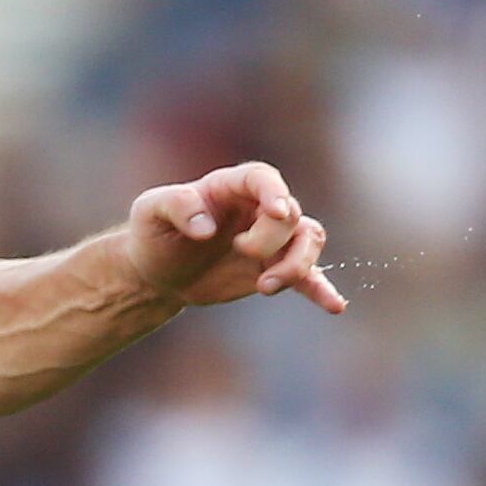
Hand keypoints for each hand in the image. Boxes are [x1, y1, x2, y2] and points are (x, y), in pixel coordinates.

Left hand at [129, 162, 341, 315]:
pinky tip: (335, 306)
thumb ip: (176, 207)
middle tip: (240, 252)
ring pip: (308, 240)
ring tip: (265, 287)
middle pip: (289, 216)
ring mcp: (272, 239)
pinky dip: (321, 290)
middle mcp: (258, 208)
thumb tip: (205, 227)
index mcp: (232, 187)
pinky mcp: (274, 269)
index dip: (274, 193)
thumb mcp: (150, 212)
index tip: (277, 211)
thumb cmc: (153, 233)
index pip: (263, 179)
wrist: (157, 273)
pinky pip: (308, 277)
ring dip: (297, 264)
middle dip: (272, 239)